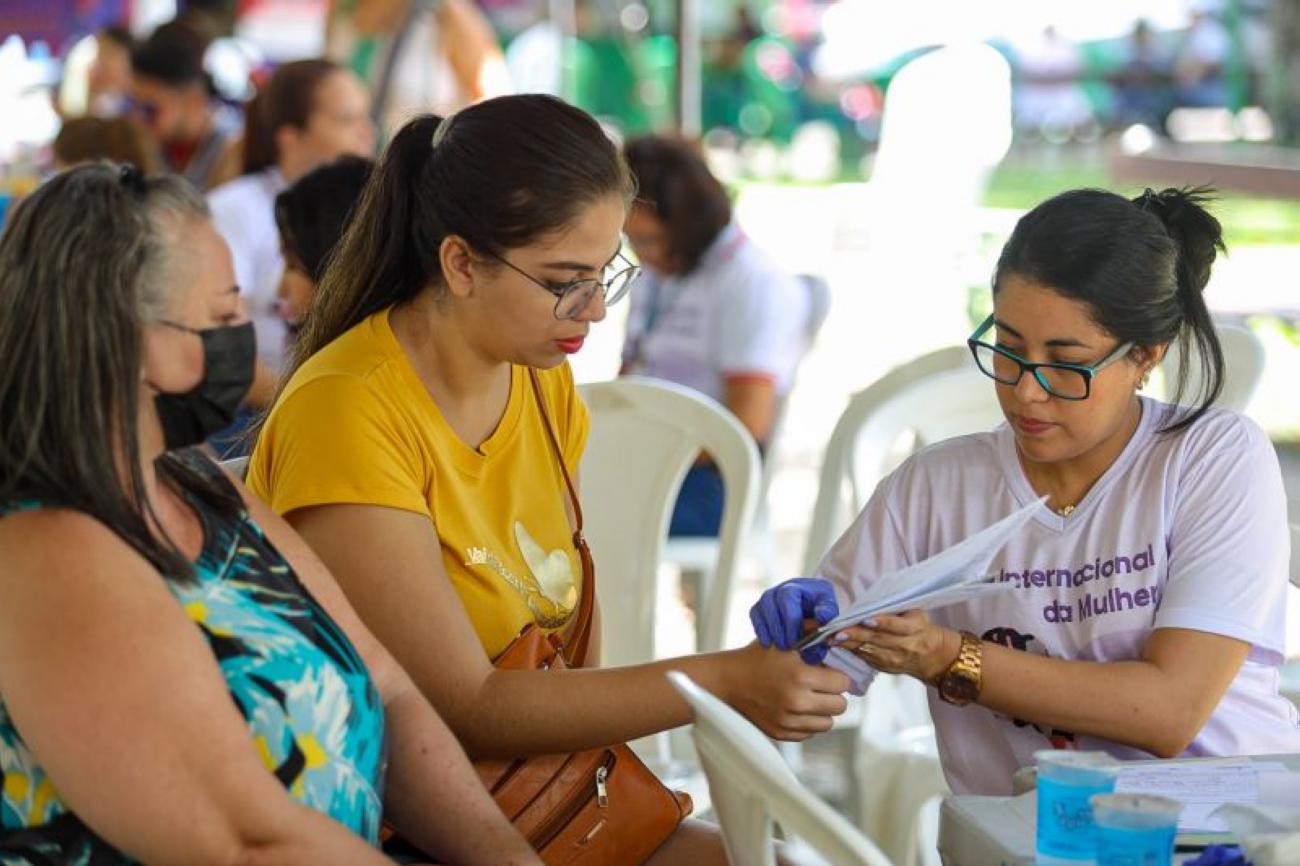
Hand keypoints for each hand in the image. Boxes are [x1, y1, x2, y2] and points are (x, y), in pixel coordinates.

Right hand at [723, 643, 851, 740]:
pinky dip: (807, 722)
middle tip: (820, 686)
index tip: (828, 673)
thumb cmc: (757, 658)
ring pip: (828, 723)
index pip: (842, 683)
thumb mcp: (785, 641)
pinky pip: (810, 733)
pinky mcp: (782, 734)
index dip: (837, 675)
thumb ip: (813, 638)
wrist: (728, 681)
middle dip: (833, 694)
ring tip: (808, 697)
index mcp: (800, 675)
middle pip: (840, 706)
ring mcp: (789, 721)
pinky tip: (795, 708)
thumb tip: (838, 639)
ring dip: (822, 710)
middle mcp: (797, 702)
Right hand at [749, 577, 838, 663]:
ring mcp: (770, 596)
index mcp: (801, 585)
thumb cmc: (822, 611)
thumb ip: (828, 615)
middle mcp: (782, 587)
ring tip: (781, 646)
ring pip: (760, 608)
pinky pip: (754, 615)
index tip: (797, 640)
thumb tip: (821, 617)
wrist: (814, 611)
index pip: (787, 597)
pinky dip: (760, 630)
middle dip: (779, 627)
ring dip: (770, 630)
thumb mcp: (830, 611)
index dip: (790, 620)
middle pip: (771, 602)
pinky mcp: (761, 606)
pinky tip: (768, 643)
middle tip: (788, 646)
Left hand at [832, 610, 960, 683]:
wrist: (932, 655)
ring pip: (869, 651)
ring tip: (830, 639)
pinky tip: (837, 645)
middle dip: (856, 635)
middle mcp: (905, 645)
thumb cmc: (920, 627)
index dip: (883, 623)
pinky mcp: (885, 667)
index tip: (866, 620)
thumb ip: (896, 608)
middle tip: (836, 631)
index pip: (899, 626)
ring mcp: (894, 659)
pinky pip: (866, 658)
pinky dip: (851, 651)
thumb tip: (871, 600)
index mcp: (915, 628)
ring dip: (848, 645)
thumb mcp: (916, 613)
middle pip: (878, 640)